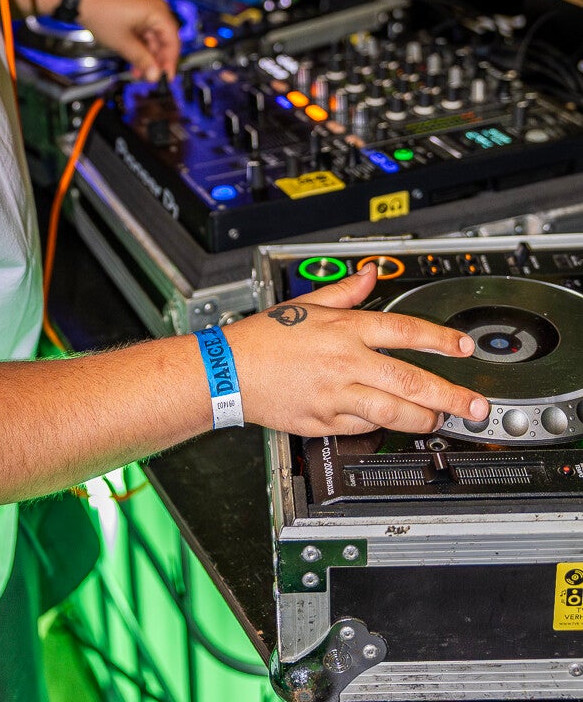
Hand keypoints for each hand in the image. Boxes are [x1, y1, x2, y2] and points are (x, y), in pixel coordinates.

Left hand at [79, 0, 179, 80]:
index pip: (172, 40)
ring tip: (138, 70)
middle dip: (156, 59)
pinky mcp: (134, 7)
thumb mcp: (123, 42)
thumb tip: (154, 74)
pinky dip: (139, 43)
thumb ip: (142, 60)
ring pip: (152, 35)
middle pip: (163, 37)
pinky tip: (133, 56)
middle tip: (150, 75)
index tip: (167, 76)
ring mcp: (143, 5)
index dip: (171, 61)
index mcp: (157, 10)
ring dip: (146, 53)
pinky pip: (143, 28)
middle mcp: (154, 5)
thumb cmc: (99, 10)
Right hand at [224, 264, 488, 435]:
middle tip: (474, 405)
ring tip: (442, 420)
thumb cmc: (263, 338)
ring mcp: (335, 395)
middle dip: (449, 395)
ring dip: (424, 418)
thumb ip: (344, 291)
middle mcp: (344, 362)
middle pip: (409, 380)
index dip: (440, 340)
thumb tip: (370, 273)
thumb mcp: (305, 303)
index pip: (404, 331)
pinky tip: (395, 426)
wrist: (227, 371)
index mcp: (343, 329)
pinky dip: (383, 427)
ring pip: (393, 412)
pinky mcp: (323, 421)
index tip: (464, 349)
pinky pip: (362, 427)